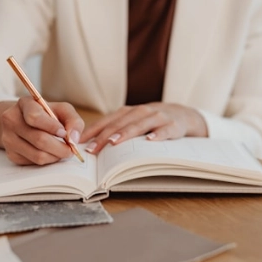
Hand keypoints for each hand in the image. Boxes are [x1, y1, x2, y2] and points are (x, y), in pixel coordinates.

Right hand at [0, 97, 84, 164]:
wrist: (23, 122)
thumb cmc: (47, 115)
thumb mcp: (61, 110)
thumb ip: (73, 120)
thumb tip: (74, 138)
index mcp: (25, 104)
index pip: (35, 117)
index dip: (52, 127)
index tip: (64, 133)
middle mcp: (11, 120)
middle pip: (39, 140)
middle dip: (60, 148)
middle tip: (71, 150)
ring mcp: (8, 138)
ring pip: (37, 155)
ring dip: (55, 156)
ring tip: (61, 151)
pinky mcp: (11, 154)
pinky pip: (33, 163)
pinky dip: (47, 161)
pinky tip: (50, 153)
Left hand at [80, 103, 207, 153]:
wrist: (183, 114)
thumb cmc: (151, 122)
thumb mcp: (133, 123)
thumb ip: (116, 131)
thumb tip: (90, 147)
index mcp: (127, 112)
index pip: (106, 122)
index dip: (92, 132)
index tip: (79, 144)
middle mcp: (140, 112)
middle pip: (119, 124)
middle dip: (104, 137)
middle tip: (92, 150)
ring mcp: (157, 117)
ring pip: (139, 125)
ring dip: (125, 133)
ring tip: (113, 143)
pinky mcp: (173, 125)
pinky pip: (165, 130)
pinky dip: (158, 134)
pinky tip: (150, 140)